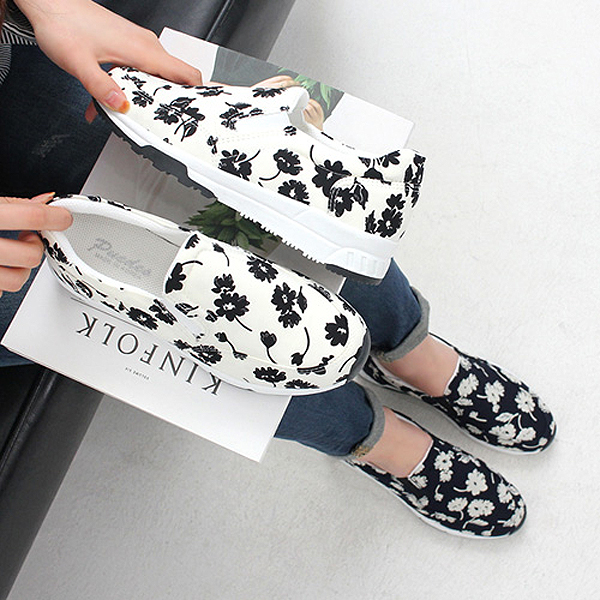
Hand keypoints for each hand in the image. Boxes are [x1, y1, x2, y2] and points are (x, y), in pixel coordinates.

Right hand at [0, 194, 71, 294]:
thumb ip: (13, 205)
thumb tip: (45, 201)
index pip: (32, 216)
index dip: (56, 217)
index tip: (65, 218)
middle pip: (31, 255)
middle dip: (35, 248)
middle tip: (28, 239)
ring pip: (18, 279)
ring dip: (21, 269)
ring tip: (12, 257)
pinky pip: (2, 291)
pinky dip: (4, 280)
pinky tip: (0, 268)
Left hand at [15, 0, 202, 120]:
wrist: (49, 2)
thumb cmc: (63, 25)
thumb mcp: (79, 63)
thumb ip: (100, 88)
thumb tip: (120, 105)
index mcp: (143, 50)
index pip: (187, 74)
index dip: (199, 95)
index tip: (200, 112)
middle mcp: (145, 45)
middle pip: (174, 80)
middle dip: (169, 102)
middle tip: (159, 122)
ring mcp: (138, 43)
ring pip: (156, 76)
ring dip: (147, 95)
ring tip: (129, 111)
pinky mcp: (129, 44)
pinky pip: (142, 68)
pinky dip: (134, 85)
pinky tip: (114, 95)